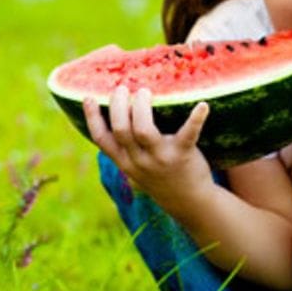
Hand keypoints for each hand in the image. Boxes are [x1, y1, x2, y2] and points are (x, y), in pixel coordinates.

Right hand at [83, 86, 214, 208]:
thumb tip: (117, 114)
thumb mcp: (136, 168)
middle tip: (123, 88)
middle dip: (119, 105)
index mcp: (124, 162)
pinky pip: (188, 134)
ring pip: (143, 130)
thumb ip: (125, 148)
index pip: (101, 139)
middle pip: (121, 130)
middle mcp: (139, 161)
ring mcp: (160, 158)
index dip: (92, 118)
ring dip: (141, 107)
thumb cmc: (160, 176)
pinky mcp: (183, 155)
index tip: (89, 97)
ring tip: (144, 92)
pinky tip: (202, 105)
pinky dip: (195, 118)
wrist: (189, 202)